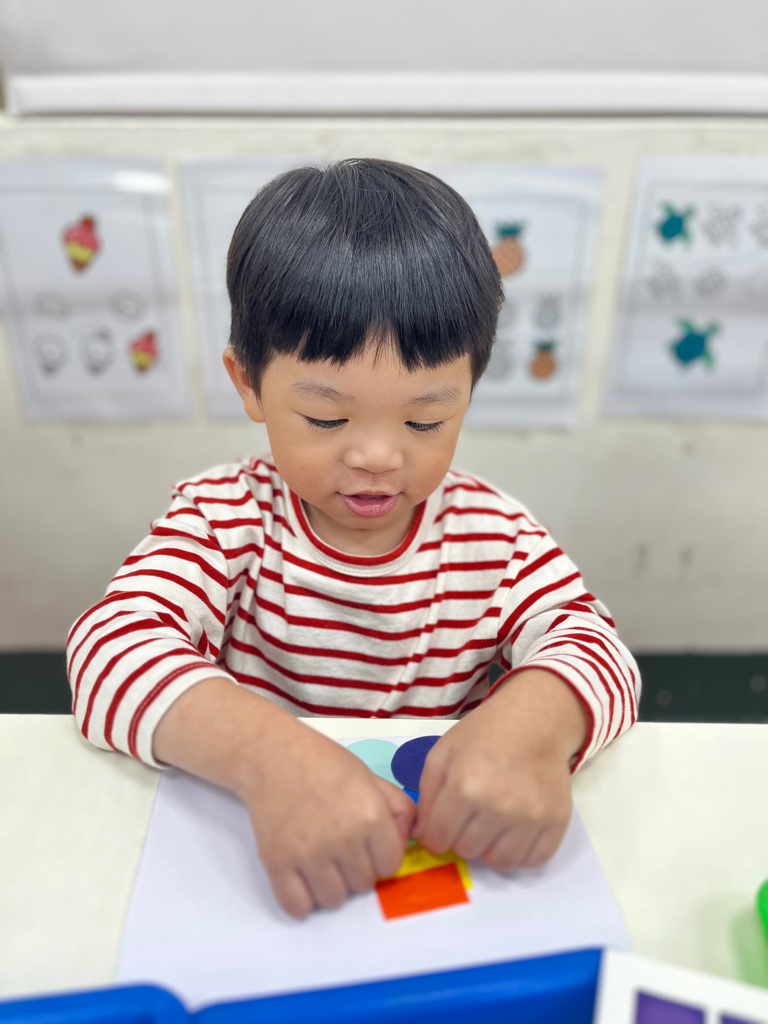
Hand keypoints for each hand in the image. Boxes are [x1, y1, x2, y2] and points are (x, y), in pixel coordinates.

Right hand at [238, 723, 415, 917]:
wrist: (273, 755)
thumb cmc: (324, 764)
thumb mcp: (370, 778)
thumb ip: (398, 810)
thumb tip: (407, 843)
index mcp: (371, 815)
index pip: (390, 866)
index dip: (380, 855)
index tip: (366, 842)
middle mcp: (343, 838)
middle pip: (363, 885)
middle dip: (355, 868)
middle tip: (338, 844)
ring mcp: (308, 853)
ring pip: (334, 900)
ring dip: (330, 885)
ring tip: (320, 858)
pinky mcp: (277, 863)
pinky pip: (298, 906)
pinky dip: (301, 898)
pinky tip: (301, 875)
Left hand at [413, 670, 587, 870]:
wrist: (533, 721)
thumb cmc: (482, 736)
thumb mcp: (442, 754)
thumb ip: (426, 796)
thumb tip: (422, 835)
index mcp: (464, 788)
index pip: (437, 839)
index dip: (435, 834)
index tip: (443, 823)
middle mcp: (498, 807)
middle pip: (467, 851)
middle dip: (462, 836)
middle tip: (471, 814)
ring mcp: (530, 817)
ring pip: (499, 862)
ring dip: (490, 847)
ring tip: (493, 822)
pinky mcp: (555, 823)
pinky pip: (532, 861)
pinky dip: (520, 852)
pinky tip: (514, 830)